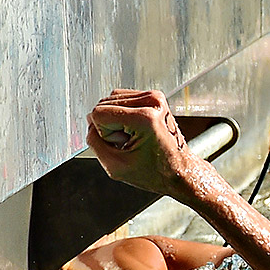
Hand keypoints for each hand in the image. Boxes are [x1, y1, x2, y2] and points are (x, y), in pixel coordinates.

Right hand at [86, 90, 203, 200]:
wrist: (181, 171)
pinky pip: (121, 99)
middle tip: (130, 143)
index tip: (124, 145)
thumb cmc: (156, 172)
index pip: (98, 114)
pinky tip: (136, 131)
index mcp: (145, 117)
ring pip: (110, 100)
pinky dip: (122, 115)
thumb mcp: (115, 166)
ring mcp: (155, 97)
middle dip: (110, 127)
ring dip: (116, 121)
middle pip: (103, 105)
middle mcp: (152, 101)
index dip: (104, 134)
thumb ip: (93, 141)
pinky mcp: (154, 97)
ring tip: (134, 137)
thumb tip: (89, 121)